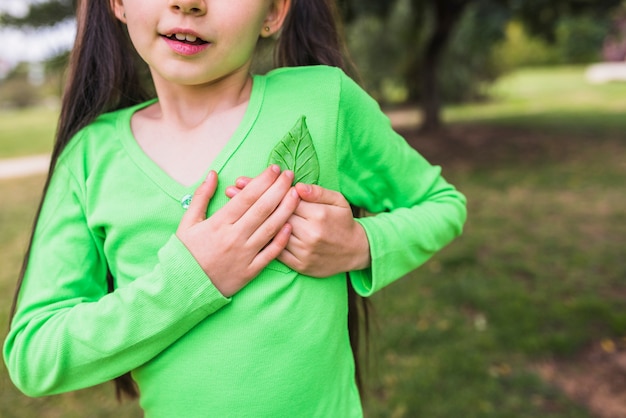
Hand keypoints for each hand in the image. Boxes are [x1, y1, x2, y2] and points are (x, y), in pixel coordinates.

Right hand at [177, 166, 299, 296]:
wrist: (183, 287)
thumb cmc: (185, 253)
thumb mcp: (188, 222)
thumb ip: (201, 196)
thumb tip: (213, 173)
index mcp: (219, 223)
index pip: (247, 197)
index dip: (263, 181)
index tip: (275, 169)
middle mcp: (234, 237)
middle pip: (262, 209)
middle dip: (279, 189)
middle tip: (290, 175)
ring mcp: (244, 254)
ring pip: (270, 228)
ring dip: (286, 210)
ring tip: (297, 194)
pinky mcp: (250, 271)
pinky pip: (270, 254)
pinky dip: (281, 240)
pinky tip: (291, 226)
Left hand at [226, 178, 369, 276]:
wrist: (355, 252)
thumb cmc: (343, 222)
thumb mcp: (338, 201)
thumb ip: (318, 192)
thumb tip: (297, 186)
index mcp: (318, 215)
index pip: (285, 198)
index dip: (263, 189)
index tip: (244, 180)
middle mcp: (309, 234)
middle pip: (274, 214)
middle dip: (251, 202)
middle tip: (231, 190)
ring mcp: (304, 252)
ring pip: (273, 234)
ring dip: (251, 222)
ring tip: (232, 210)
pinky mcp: (300, 266)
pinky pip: (277, 253)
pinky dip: (262, 243)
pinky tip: (247, 234)